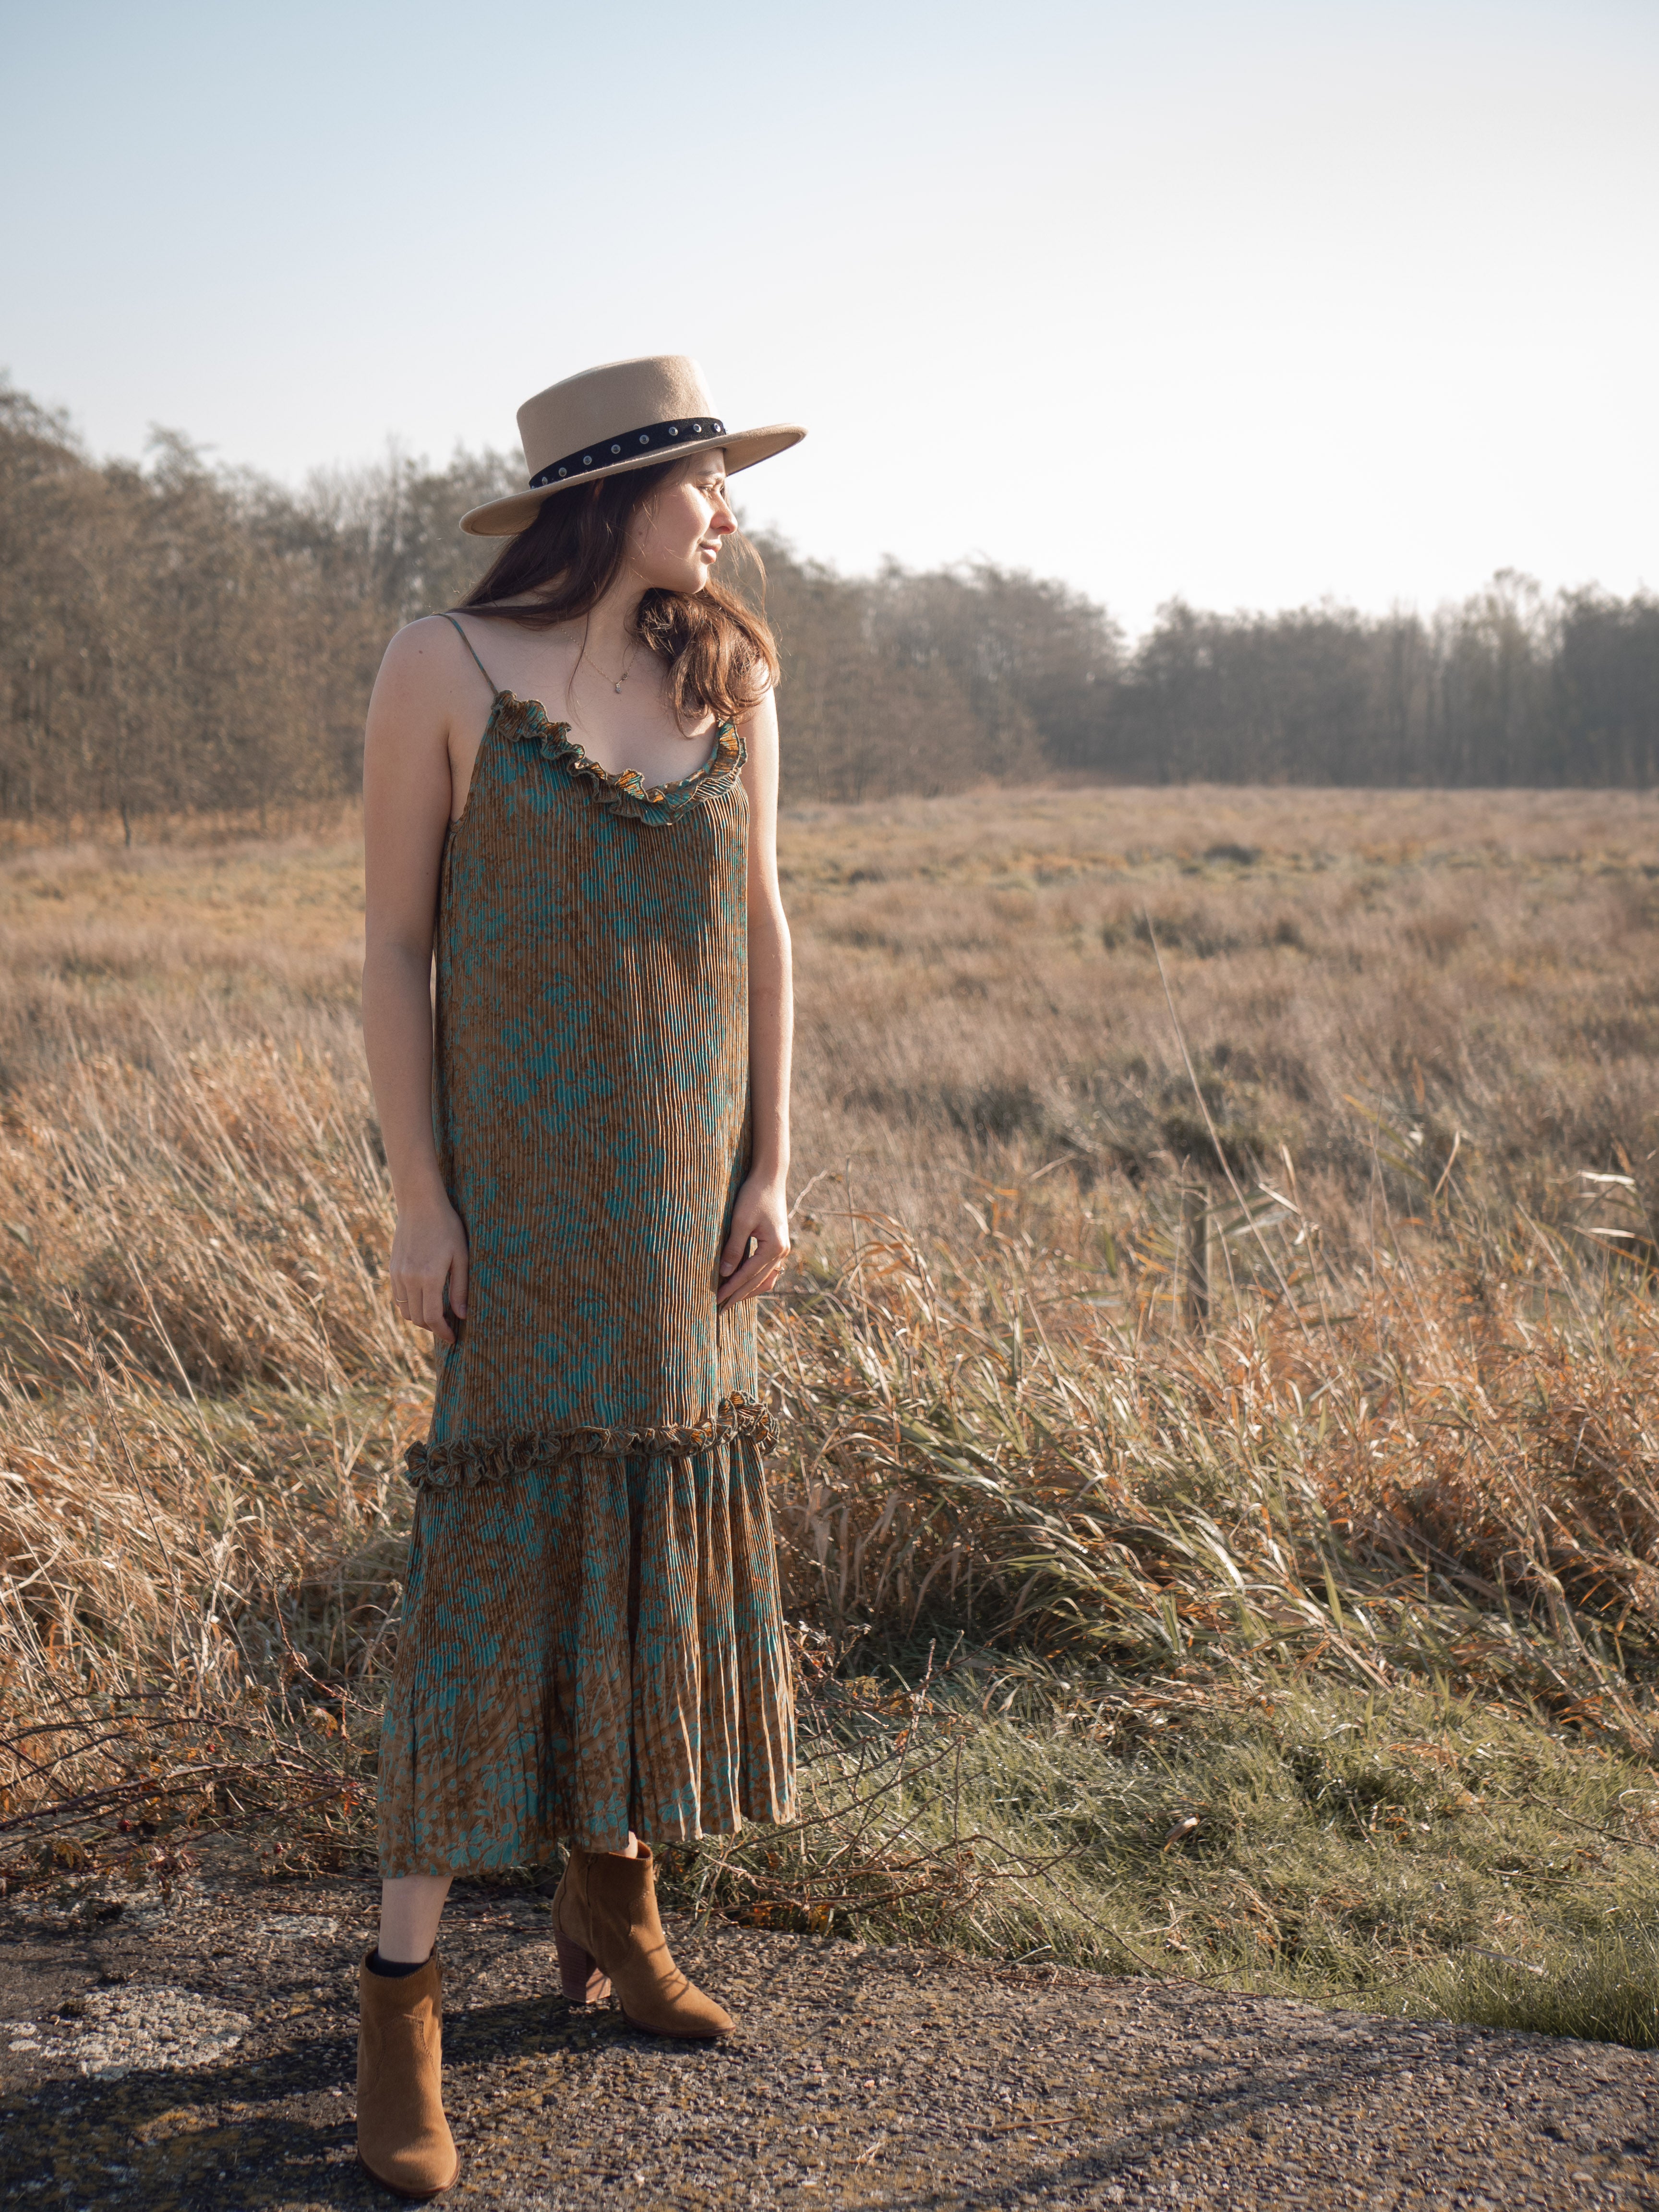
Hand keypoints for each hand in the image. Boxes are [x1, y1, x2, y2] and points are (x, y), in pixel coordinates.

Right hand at [389, 1196, 468, 1346]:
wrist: (419, 1205)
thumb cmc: (447, 1228)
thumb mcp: (461, 1256)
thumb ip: (460, 1288)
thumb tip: (462, 1316)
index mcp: (429, 1277)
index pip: (433, 1317)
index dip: (443, 1332)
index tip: (453, 1338)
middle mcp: (409, 1279)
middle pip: (418, 1318)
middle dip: (433, 1328)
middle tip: (449, 1326)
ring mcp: (398, 1275)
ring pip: (405, 1311)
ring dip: (420, 1318)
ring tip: (437, 1315)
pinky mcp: (393, 1269)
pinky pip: (398, 1298)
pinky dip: (410, 1305)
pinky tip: (425, 1300)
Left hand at [717, 1172, 789, 1307]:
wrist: (770, 1177)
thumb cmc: (754, 1196)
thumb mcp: (740, 1222)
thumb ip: (734, 1248)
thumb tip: (725, 1273)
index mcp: (774, 1248)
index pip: (748, 1275)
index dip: (732, 1289)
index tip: (716, 1300)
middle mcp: (782, 1252)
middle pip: (758, 1281)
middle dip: (739, 1295)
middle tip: (720, 1308)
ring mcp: (782, 1249)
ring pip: (765, 1278)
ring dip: (748, 1289)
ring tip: (731, 1299)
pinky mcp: (778, 1244)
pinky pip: (767, 1269)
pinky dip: (755, 1279)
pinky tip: (743, 1282)